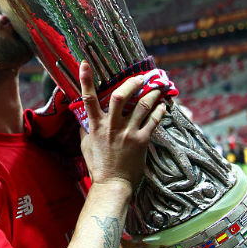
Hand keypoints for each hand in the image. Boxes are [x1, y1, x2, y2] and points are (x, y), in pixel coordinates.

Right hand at [78, 61, 165, 190]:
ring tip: (157, 87)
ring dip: (151, 93)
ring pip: (141, 105)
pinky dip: (160, 111)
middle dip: (130, 83)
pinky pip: (153, 121)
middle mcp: (111, 126)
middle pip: (119, 96)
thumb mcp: (86, 145)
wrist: (113, 184)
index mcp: (96, 125)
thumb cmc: (98, 166)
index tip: (85, 63)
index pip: (88, 98)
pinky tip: (163, 105)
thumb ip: (85, 128)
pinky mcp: (141, 141)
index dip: (86, 79)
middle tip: (139, 77)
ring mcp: (127, 133)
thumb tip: (83, 117)